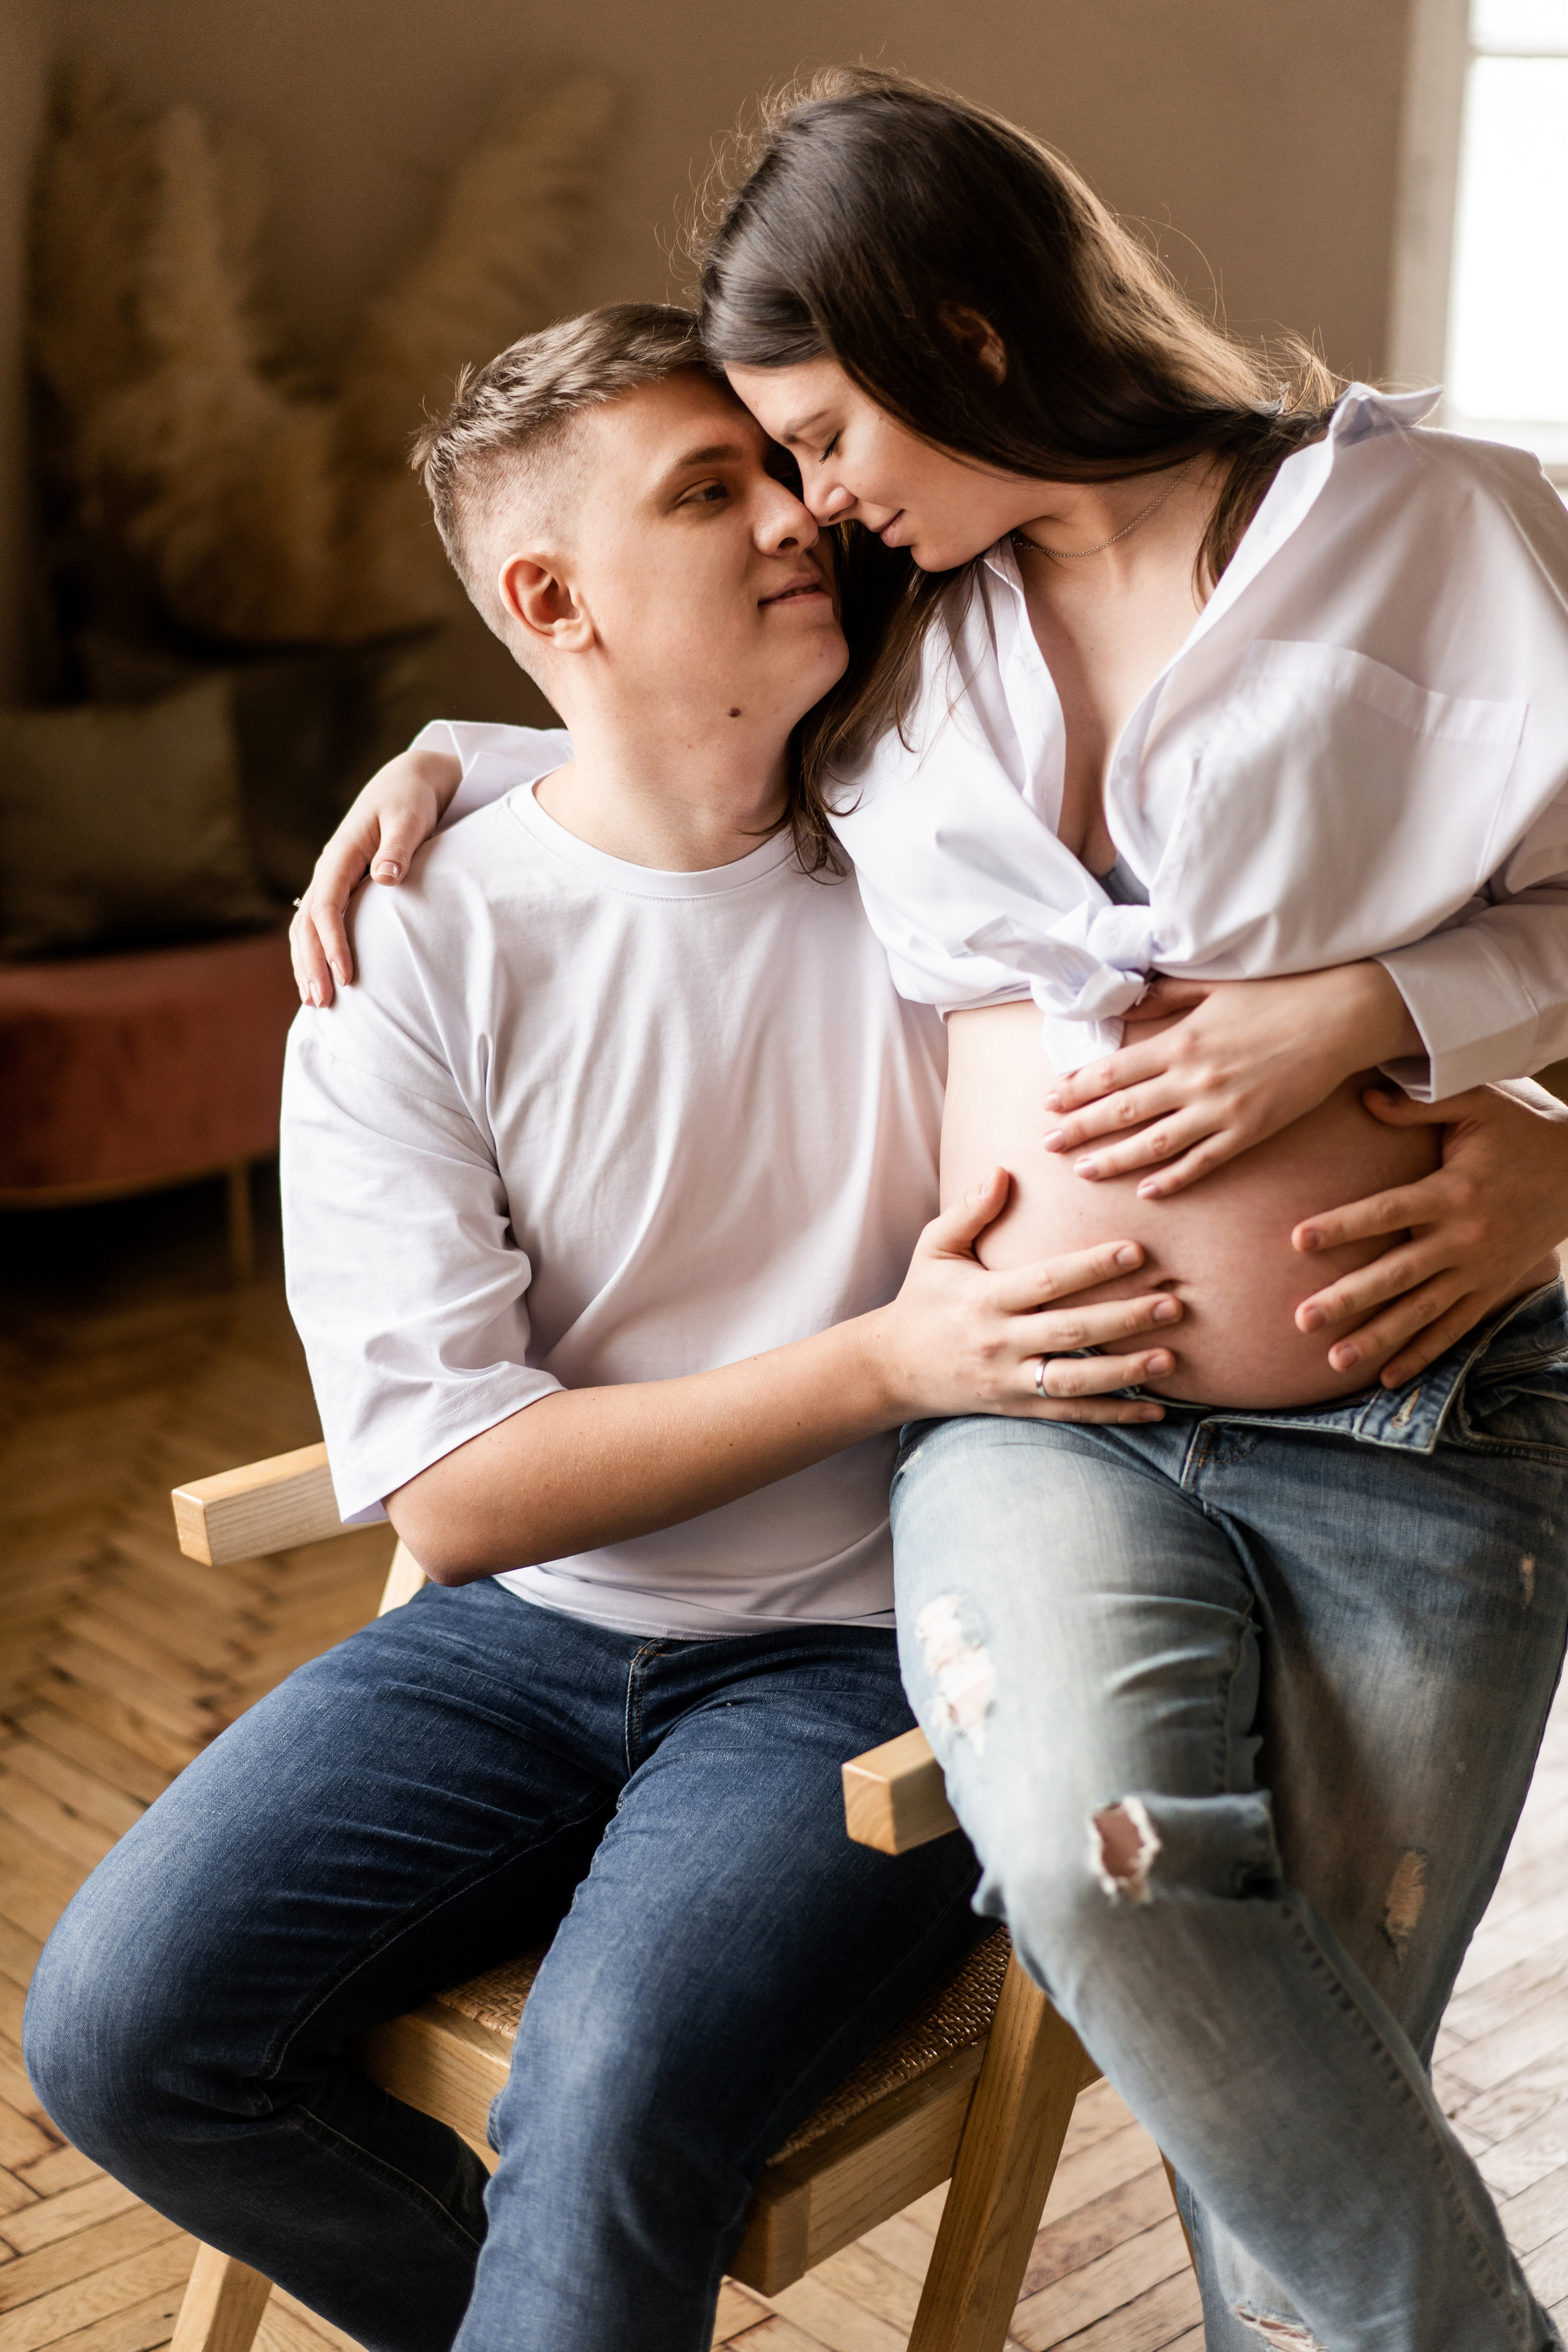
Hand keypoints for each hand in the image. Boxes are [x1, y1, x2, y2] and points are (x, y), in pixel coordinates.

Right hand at [291, 749, 460, 1006]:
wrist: (407, 783)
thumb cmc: (411, 800)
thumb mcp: (409, 818)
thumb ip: (399, 847)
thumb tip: (386, 877)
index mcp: (341, 854)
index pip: (326, 906)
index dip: (333, 944)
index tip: (346, 977)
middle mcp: (329, 869)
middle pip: (306, 924)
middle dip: (311, 964)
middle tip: (322, 1003)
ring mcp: (331, 879)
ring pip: (305, 927)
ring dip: (307, 963)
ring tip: (315, 1002)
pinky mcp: (341, 887)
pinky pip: (317, 924)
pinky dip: (314, 952)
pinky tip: (321, 978)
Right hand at [863, 1167, 1181, 1423]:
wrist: (892, 1368)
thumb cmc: (922, 1299)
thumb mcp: (935, 1248)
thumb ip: (969, 1211)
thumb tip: (1003, 1170)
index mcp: (984, 1298)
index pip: (1047, 1280)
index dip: (1092, 1267)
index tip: (1136, 1250)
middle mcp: (1000, 1342)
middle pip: (1071, 1332)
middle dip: (1124, 1318)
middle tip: (1173, 1303)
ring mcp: (1010, 1380)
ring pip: (1076, 1381)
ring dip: (1126, 1370)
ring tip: (1170, 1355)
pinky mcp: (1018, 1408)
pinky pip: (1073, 1414)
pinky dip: (1115, 1413)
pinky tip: (1156, 1407)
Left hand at [1041, 963, 1422, 1197]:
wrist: (1340, 1017)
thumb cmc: (1278, 995)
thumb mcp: (1213, 987)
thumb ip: (1166, 998)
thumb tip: (1128, 1003)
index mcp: (1179, 1041)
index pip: (1112, 1071)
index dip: (1076, 1088)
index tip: (1050, 1100)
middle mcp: (1193, 1079)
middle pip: (1121, 1111)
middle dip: (1079, 1128)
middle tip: (1047, 1143)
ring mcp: (1221, 1110)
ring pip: (1153, 1144)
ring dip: (1114, 1159)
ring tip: (1083, 1170)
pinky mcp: (1250, 1131)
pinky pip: (1202, 1162)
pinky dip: (1173, 1178)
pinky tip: (1147, 1189)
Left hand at [1291, 1080, 1567, 1385]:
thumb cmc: (1519, 1131)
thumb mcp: (1477, 1105)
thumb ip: (1419, 1104)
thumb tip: (1364, 1096)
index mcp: (1452, 1192)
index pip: (1387, 1211)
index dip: (1342, 1225)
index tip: (1296, 1240)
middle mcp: (1463, 1238)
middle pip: (1397, 1273)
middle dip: (1348, 1298)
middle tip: (1301, 1319)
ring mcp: (1478, 1270)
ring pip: (1421, 1312)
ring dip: (1378, 1339)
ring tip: (1334, 1362)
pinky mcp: (1491, 1289)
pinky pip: (1454, 1329)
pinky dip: (1422, 1355)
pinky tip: (1387, 1377)